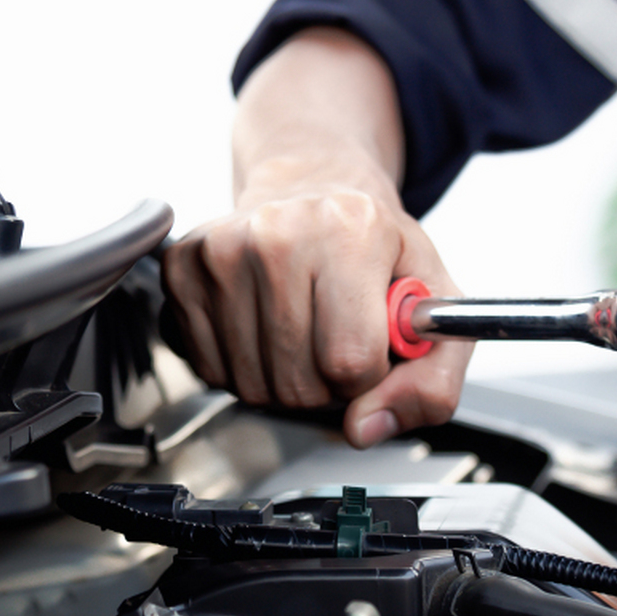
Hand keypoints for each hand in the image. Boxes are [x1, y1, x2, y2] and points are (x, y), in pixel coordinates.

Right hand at [161, 28, 472, 446]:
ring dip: (284, 381)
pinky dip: (243, 367)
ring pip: (252, 386)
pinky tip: (264, 326)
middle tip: (338, 338)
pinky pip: (211, 370)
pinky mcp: (181, 268)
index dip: (369, 377)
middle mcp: (279, 232)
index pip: (351, 362)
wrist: (311, 186)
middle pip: (299, 383)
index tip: (372, 346)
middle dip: (328, 385)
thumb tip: (365, 430)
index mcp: (353, 230)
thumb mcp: (435, 303)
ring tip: (303, 330)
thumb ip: (433, 380)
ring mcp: (222, 249)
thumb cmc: (376, 247)